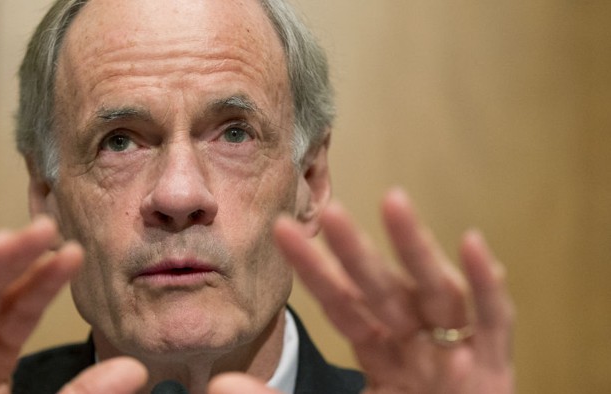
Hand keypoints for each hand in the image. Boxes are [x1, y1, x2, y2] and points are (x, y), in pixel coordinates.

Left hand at [267, 188, 513, 393]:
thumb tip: (220, 385)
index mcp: (379, 352)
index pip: (340, 305)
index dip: (314, 271)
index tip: (281, 231)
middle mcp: (416, 342)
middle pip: (383, 290)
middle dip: (358, 251)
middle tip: (329, 208)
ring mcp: (457, 352)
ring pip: (435, 290)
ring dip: (416, 247)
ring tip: (393, 202)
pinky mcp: (496, 371)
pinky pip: (494, 322)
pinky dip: (485, 285)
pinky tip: (471, 244)